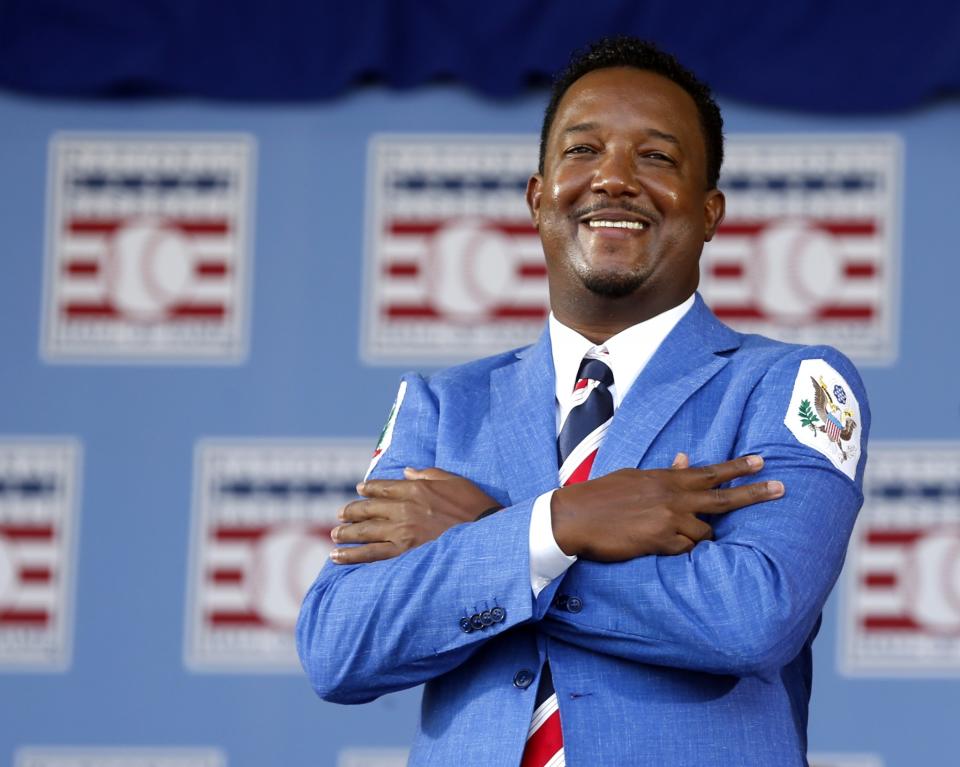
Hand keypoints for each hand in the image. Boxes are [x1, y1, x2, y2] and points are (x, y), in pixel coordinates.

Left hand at [329, 467, 499, 564]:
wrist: (487, 534)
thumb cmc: (476, 506)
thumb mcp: (454, 481)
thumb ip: (428, 474)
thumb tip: (407, 472)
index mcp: (415, 489)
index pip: (383, 487)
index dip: (369, 489)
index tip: (359, 490)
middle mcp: (403, 509)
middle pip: (368, 509)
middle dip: (352, 512)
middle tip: (340, 515)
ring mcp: (401, 532)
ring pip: (364, 531)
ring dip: (346, 533)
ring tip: (335, 535)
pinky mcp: (403, 553)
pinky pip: (371, 554)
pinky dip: (352, 555)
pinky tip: (337, 557)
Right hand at [551, 454, 783, 560]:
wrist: (574, 517)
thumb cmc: (601, 495)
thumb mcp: (634, 477)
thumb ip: (664, 473)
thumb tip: (685, 460)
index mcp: (665, 478)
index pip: (709, 471)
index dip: (738, 467)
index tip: (761, 461)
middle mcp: (672, 497)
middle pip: (723, 497)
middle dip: (755, 493)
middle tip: (781, 489)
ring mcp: (668, 520)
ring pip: (705, 532)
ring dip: (701, 536)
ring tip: (680, 538)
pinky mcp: (660, 542)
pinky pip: (685, 549)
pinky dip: (683, 549)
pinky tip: (669, 548)